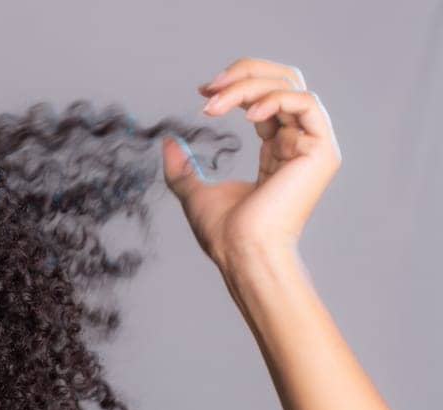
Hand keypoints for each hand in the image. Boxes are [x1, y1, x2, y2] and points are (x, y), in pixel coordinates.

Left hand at [162, 56, 341, 273]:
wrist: (243, 254)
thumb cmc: (224, 234)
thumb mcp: (193, 193)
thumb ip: (183, 168)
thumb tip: (169, 142)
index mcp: (278, 149)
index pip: (267, 97)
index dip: (236, 87)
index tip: (202, 92)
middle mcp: (299, 142)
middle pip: (284, 81)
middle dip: (244, 74)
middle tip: (208, 87)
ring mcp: (313, 145)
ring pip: (290, 87)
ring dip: (248, 87)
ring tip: (213, 104)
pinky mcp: (321, 150)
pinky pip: (305, 103)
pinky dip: (274, 99)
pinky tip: (247, 114)